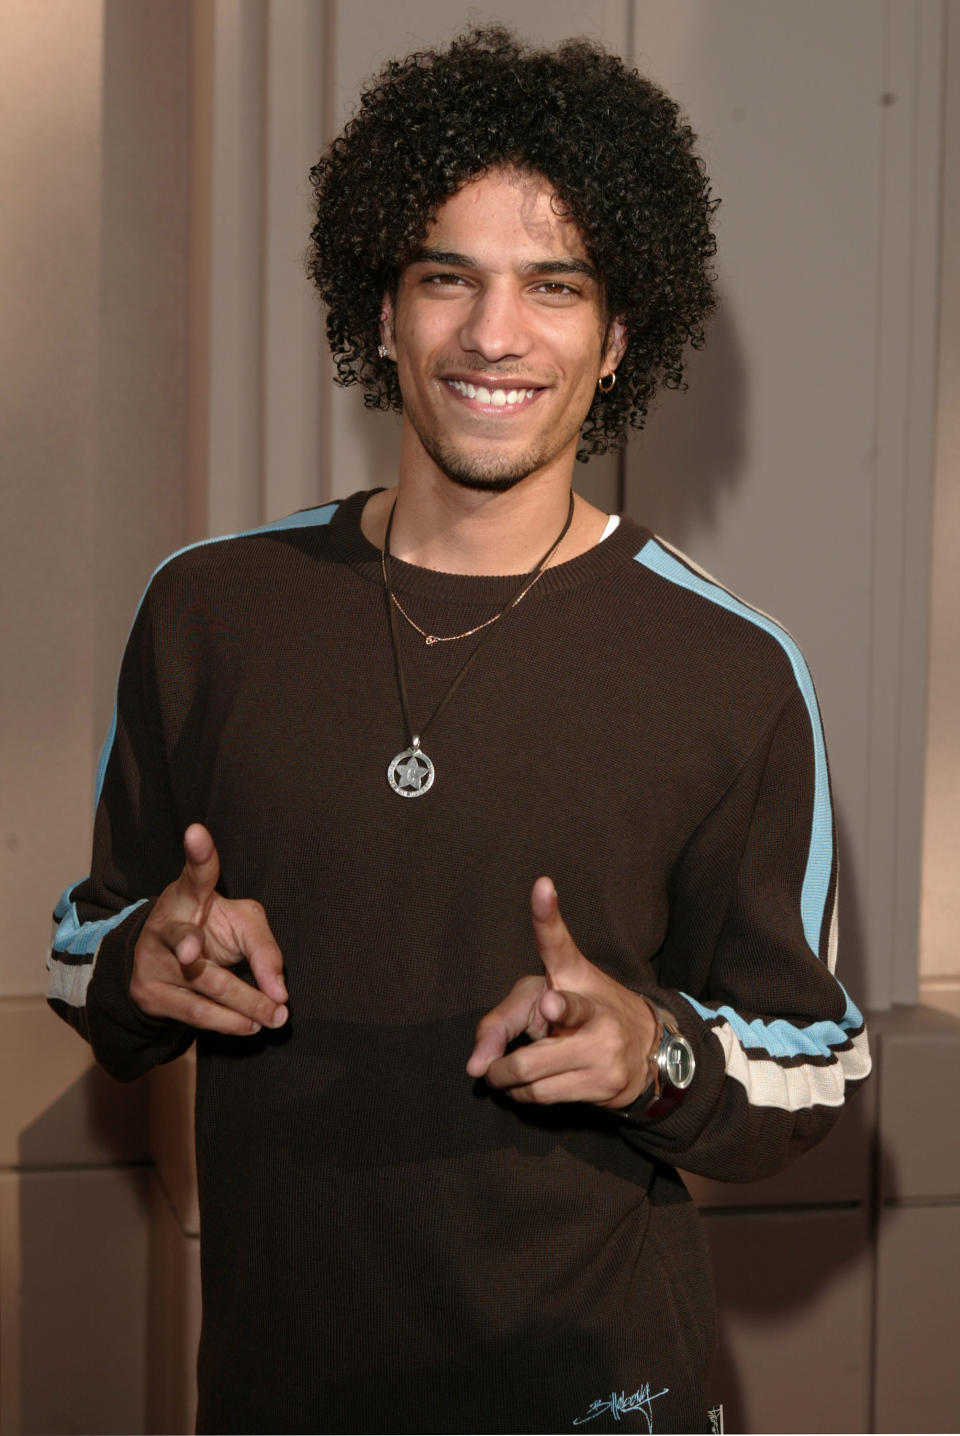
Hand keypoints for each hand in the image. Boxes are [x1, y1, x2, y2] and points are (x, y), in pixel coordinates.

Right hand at [129, 824, 287, 1034]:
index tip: (197, 833)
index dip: (198, 854)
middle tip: (280, 1000)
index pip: (196, 872)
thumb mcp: (243, 925)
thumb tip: (280, 992)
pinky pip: (194, 1014)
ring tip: (275, 1017)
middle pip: (198, 946)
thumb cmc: (211, 930)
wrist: (162, 962)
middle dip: (244, 982)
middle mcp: (166, 924)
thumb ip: (265, 949)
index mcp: (188, 894)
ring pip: (204, 987)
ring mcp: (152, 960)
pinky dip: (228, 1023)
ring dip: (246, 1007)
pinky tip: (250, 1025)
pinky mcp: (150, 993)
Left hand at [466, 877, 657, 1107]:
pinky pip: (544, 1098)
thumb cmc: (582, 1013)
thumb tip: (474, 1068)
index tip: (542, 886)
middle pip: (527, 1053)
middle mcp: (591, 1011)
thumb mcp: (540, 999)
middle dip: (500, 1066)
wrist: (646, 1047)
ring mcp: (602, 1051)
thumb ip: (498, 1023)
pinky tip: (535, 1084)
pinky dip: (526, 1096)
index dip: (547, 914)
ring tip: (514, 1072)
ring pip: (530, 1080)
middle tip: (492, 1066)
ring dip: (509, 1082)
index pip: (558, 943)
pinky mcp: (605, 1085)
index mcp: (575, 975)